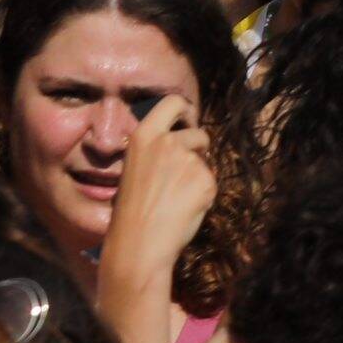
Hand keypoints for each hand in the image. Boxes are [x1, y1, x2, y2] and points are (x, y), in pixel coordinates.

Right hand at [98, 96, 219, 304]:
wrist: (140, 239)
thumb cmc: (131, 209)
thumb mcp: (134, 167)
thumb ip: (156, 150)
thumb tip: (181, 147)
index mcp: (144, 135)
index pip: (173, 102)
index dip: (186, 110)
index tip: (188, 121)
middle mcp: (167, 141)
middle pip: (198, 133)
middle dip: (199, 148)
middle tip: (188, 170)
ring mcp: (188, 159)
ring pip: (205, 162)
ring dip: (199, 175)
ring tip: (179, 198)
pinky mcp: (205, 180)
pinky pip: (211, 183)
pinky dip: (204, 195)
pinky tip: (187, 208)